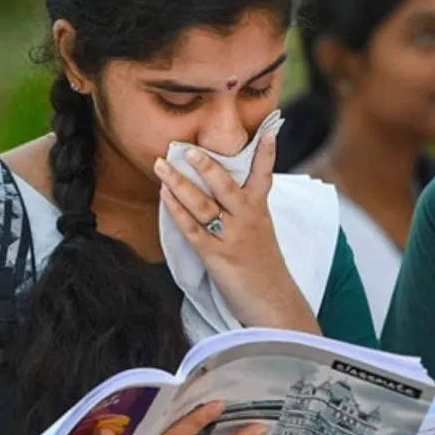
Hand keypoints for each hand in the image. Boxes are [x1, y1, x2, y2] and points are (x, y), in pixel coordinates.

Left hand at [154, 128, 318, 332]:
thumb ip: (245, 213)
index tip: (267, 130)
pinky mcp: (216, 256)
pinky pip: (192, 229)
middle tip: (187, 148)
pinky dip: (177, 210)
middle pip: (225, 186)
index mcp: (260, 212)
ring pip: (203, 204)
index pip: (264, 176)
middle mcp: (248, 220)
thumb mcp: (261, 234)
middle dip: (206, 165)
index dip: (266, 153)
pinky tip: (165, 196)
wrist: (273, 304)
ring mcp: (232, 237)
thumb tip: (220, 195)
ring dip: (180, 183)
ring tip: (161, 165)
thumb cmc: (264, 270)